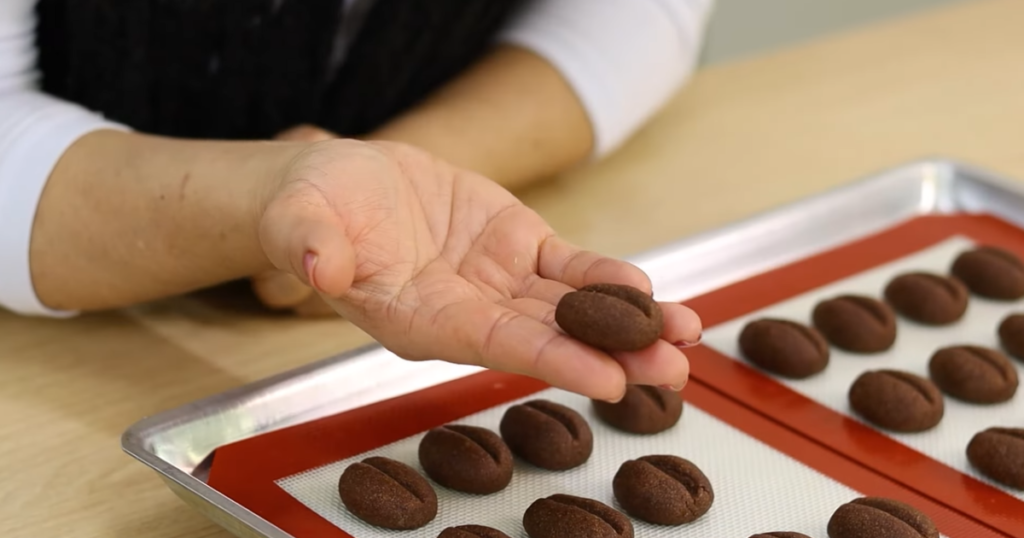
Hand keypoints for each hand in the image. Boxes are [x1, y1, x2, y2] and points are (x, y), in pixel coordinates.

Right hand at [257, 138, 701, 400]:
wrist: (340, 186)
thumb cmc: (313, 210)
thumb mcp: (298, 219)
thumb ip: (307, 243)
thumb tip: (314, 263)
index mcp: (416, 319)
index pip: (490, 346)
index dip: (550, 359)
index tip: (607, 378)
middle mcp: (465, 312)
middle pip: (547, 339)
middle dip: (612, 354)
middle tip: (674, 371)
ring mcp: (496, 283)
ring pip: (570, 310)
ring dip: (628, 324)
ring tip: (687, 334)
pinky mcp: (516, 249)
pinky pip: (568, 269)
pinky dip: (607, 281)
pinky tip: (647, 291)